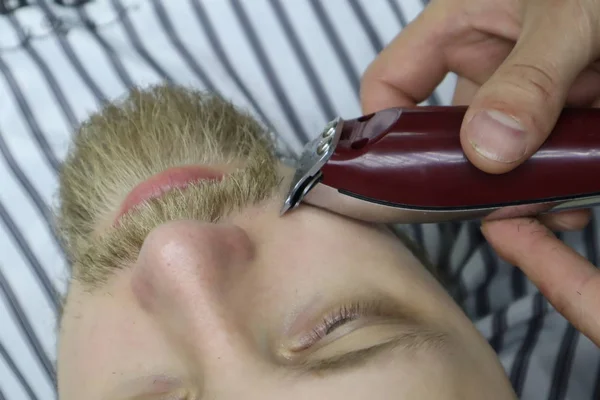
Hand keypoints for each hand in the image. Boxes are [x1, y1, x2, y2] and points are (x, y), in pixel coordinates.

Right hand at [360, 0, 599, 345]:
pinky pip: (543, 162)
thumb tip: (487, 147)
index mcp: (462, 25)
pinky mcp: (561, 115)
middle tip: (492, 212)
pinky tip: (570, 199)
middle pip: (448, 137)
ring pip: (499, 159)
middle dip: (466, 182)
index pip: (390, 82)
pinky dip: (553, 189)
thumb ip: (529, 79)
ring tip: (545, 213)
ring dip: (516, 196)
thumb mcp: (570, 15)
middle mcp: (487, 64)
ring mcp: (525, 94)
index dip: (386, 130)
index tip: (408, 175)